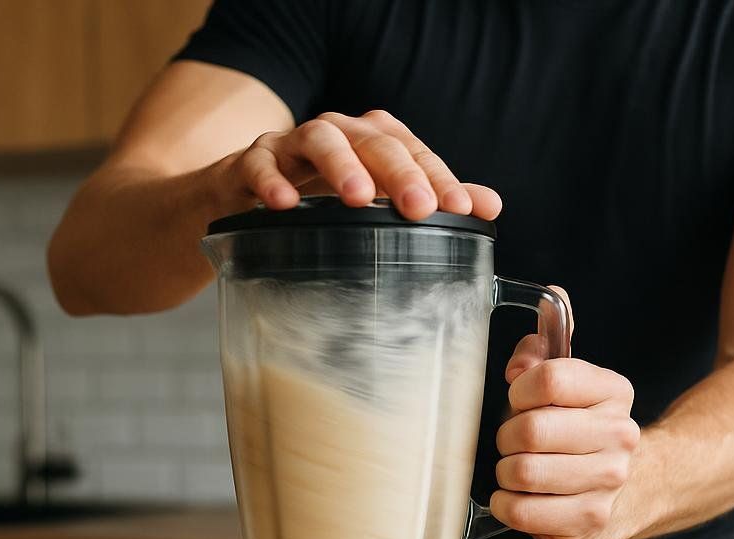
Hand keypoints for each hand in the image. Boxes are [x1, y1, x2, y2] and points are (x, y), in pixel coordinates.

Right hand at [222, 110, 501, 220]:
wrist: (243, 194)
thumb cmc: (318, 196)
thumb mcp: (374, 199)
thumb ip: (429, 198)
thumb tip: (489, 205)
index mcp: (372, 140)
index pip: (415, 153)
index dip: (441, 179)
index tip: (465, 210)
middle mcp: (338, 133)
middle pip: (374, 142)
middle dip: (399, 173)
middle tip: (421, 207)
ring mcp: (293, 145)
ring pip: (320, 140)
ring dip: (341, 166)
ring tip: (358, 199)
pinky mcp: (251, 162)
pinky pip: (260, 163)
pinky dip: (273, 180)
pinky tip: (284, 203)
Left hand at [491, 299, 640, 538]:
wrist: (624, 488)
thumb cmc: (575, 432)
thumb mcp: (563, 384)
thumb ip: (536, 359)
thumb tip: (518, 366)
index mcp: (613, 393)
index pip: (551, 379)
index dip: (519, 391)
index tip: (518, 401)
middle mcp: (619, 435)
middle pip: (532, 429)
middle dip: (507, 436)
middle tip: (511, 443)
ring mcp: (608, 481)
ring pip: (524, 472)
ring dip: (505, 472)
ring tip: (515, 470)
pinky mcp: (589, 519)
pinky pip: (524, 512)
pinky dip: (505, 505)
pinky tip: (513, 497)